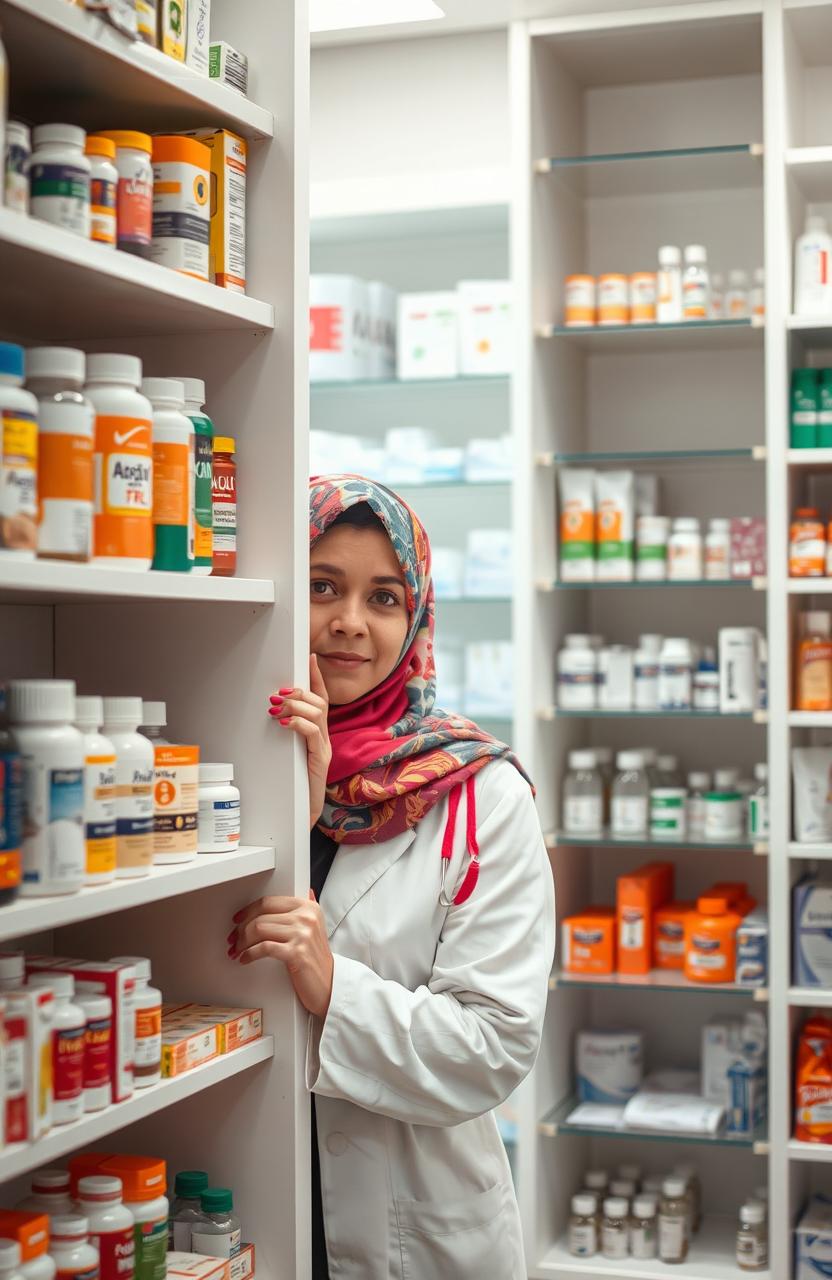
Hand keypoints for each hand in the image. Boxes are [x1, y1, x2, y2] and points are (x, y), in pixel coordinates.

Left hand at [228, 891, 333, 1018]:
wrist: (329, 984)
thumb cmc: (316, 959)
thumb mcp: (314, 928)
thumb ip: (304, 909)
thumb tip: (294, 895)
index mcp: (308, 907)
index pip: (269, 902)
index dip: (247, 911)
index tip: (237, 919)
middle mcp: (306, 917)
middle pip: (261, 915)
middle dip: (241, 928)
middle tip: (233, 939)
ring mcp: (302, 934)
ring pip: (259, 930)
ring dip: (242, 942)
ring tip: (237, 950)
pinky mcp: (296, 952)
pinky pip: (264, 948)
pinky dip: (249, 954)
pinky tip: (245, 958)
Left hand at [268, 654, 331, 828]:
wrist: (301, 816)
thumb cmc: (291, 787)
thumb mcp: (285, 755)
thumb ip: (281, 736)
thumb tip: (267, 716)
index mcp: (316, 735)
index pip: (322, 699)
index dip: (317, 677)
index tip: (310, 656)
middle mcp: (324, 739)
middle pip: (320, 702)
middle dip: (299, 691)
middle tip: (279, 692)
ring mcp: (324, 749)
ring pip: (318, 714)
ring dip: (296, 705)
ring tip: (277, 706)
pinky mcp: (321, 761)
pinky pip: (314, 734)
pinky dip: (298, 723)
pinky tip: (284, 723)